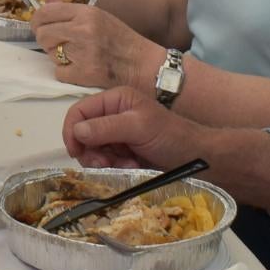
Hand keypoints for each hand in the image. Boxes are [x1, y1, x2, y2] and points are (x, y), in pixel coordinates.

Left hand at [30, 2, 158, 88]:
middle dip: (47, 41)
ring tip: (75, 56)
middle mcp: (83, 30)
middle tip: (59, 44)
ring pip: (49, 54)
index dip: (38, 21)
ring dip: (57, 57)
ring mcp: (83, 52)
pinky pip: (58, 72)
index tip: (42, 26)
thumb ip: (70, 9)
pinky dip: (66, 73)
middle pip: (42, 34)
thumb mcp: (98, 16)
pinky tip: (80, 69)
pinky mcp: (84, 73)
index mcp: (86, 12)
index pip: (45, 12)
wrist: (143, 64)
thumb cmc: (121, 39)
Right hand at [61, 85, 211, 169]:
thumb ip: (106, 127)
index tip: (76, 152)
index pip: (79, 112)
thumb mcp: (138, 127)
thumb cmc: (171, 136)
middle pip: (82, 134)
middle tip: (105, 164)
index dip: (72, 131)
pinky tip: (131, 168)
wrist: (197, 158)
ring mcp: (118, 136)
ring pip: (93, 152)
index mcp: (115, 100)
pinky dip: (115, 168)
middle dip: (91, 151)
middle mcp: (113, 115)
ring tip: (126, 166)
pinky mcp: (123, 154)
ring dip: (105, 162)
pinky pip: (106, 163)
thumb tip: (76, 131)